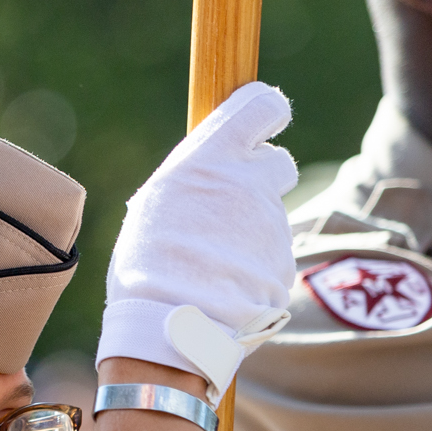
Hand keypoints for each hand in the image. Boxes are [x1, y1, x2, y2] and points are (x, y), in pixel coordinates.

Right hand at [96, 82, 298, 397]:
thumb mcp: (157, 203)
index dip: (266, 113)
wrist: (171, 324)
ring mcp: (274, 225)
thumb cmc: (147, 262)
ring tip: (209, 263)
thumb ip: (196, 180)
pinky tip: (221, 286)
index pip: (263, 106)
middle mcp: (252, 183)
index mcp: (214, 158)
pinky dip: (252, 267)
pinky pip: (271, 256)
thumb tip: (212, 175)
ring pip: (270, 216)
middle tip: (228, 207)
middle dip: (260, 179)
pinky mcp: (284, 264)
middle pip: (277, 163)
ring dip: (248, 232)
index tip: (261, 125)